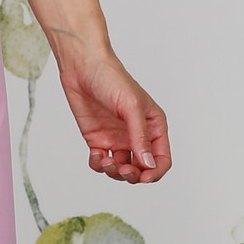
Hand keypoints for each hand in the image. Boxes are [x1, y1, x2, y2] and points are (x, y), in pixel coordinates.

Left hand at [53, 36, 170, 182]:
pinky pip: (101, 162)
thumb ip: (140, 137)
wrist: (82, 67)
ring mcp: (117, 138)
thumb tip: (148, 165)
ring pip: (121, 169)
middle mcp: (137, 135)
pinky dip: (98, 165)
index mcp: (153, 126)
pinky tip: (96, 156)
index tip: (144, 177)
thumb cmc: (111, 78)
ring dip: (114, 173)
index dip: (155, 172)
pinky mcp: (98, 139)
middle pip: (142, 169)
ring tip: (106, 161)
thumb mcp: (130, 107)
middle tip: (122, 169)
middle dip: (133, 176)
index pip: (162, 158)